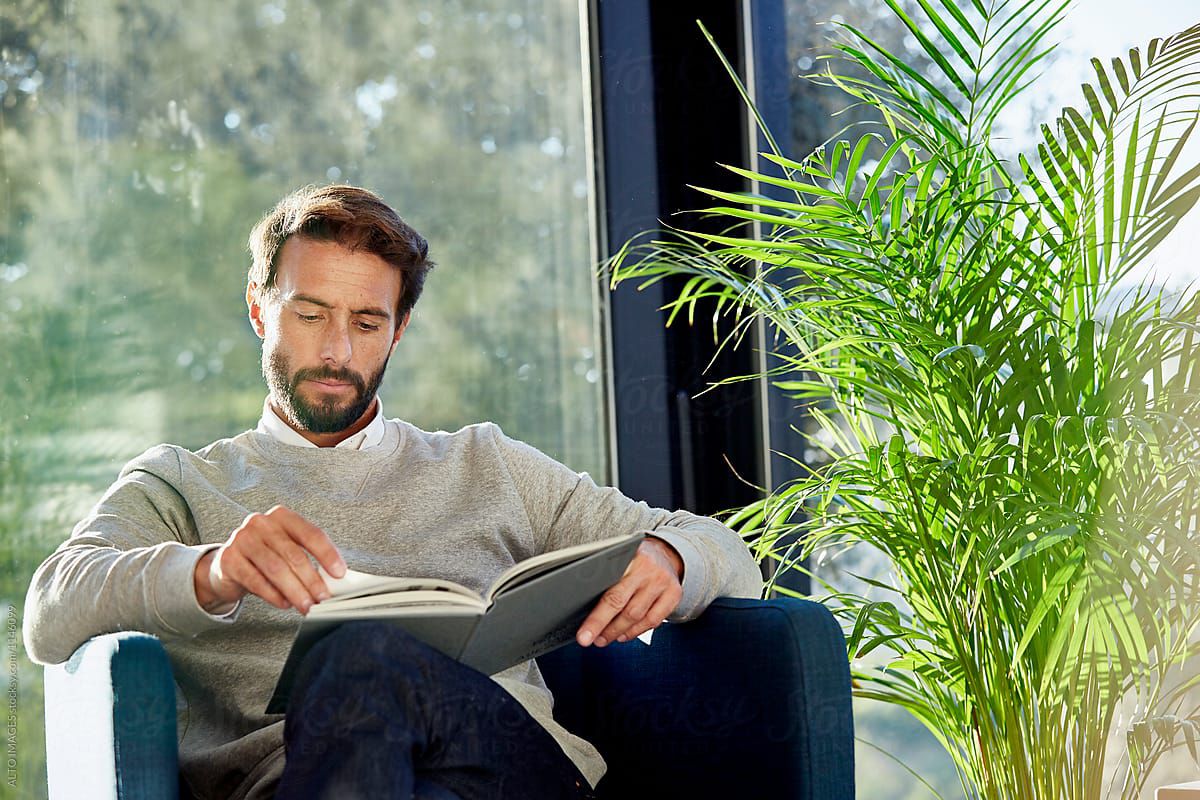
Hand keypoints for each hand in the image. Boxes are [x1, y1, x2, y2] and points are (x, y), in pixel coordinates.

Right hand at [194, 505, 345, 614]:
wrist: (229, 564)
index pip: (311, 534)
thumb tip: (334, 580)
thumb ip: (309, 558)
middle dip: (312, 580)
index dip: (328, 554)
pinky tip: (284, 603)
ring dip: (294, 591)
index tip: (340, 573)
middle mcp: (261, 523)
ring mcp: (242, 539)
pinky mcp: (228, 559)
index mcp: (282, 516)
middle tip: (323, 598)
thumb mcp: (287, 550)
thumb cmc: (266, 555)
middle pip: (293, 554)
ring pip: (275, 568)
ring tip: (306, 605)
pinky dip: (273, 595)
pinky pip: (255, 580)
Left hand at [576, 536, 683, 646]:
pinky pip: (653, 621)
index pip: (610, 592)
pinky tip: (624, 635)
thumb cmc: (633, 558)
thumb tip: (579, 602)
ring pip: (637, 616)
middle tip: (588, 640)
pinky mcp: (674, 595)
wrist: (665, 552)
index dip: (595, 617)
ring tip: (603, 638)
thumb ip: (604, 574)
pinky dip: (636, 631)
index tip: (583, 634)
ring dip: (618, 632)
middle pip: (622, 606)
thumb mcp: (618, 557)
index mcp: (630, 558)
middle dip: (603, 628)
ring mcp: (663, 583)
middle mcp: (648, 570)